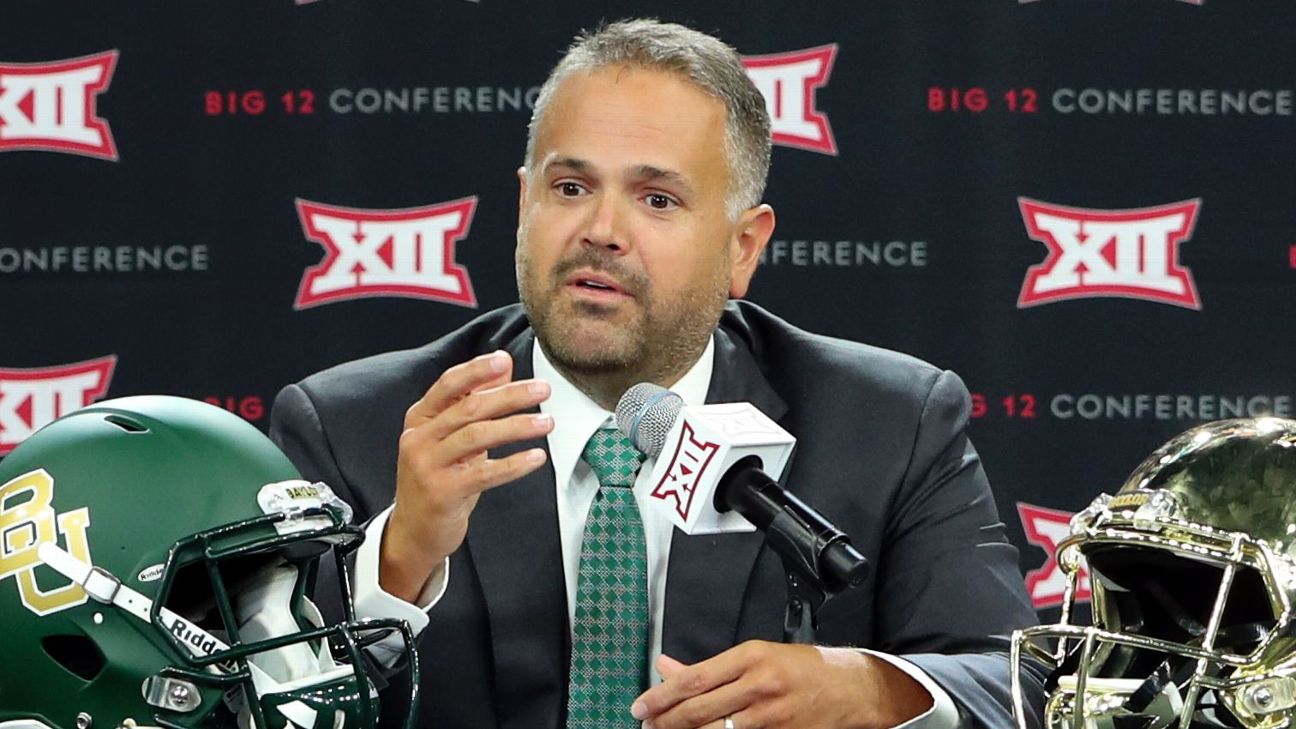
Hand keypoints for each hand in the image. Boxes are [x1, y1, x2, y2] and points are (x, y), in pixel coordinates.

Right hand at [380, 350, 553, 600]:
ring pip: (477, 436)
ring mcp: (427, 465)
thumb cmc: (440, 479)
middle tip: (542, 388)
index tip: (504, 360)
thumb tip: (504, 365)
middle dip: (510, 395)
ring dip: (516, 426)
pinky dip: (513, 464)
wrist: (415, 531)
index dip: (476, 370)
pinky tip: (536, 457)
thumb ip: (476, 400)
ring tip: (547, 422)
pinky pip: (484, 473)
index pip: (448, 384)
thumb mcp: (454, 437)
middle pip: (469, 407)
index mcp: (420, 418)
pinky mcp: (442, 492)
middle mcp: (419, 438)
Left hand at [631, 641, 932, 728]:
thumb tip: (664, 667)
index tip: (640, 705)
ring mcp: (771, 718)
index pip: (695, 680)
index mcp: (751, 658)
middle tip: (645, 724)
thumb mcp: (755, 656)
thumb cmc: (801, 668)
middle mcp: (759, 687)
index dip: (661, 696)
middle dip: (666, 721)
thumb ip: (708, 667)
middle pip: (700, 711)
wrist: (850, 689)